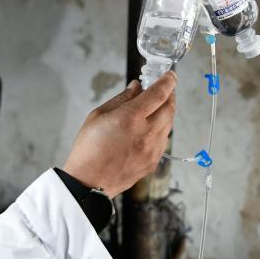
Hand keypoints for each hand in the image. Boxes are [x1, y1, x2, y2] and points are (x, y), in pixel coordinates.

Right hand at [62, 72, 176, 197]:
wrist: (88, 182)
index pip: (158, 94)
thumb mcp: (98, 116)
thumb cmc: (88, 149)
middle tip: (165, 89)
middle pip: (169, 108)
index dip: (167, 81)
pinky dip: (161, 130)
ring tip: (156, 108)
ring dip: (166, 113)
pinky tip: (150, 129)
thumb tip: (137, 87)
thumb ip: (121, 99)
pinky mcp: (153, 162)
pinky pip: (164, 141)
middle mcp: (146, 133)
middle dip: (170, 96)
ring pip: (169, 125)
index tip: (170, 75)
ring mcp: (152, 150)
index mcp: (131, 118)